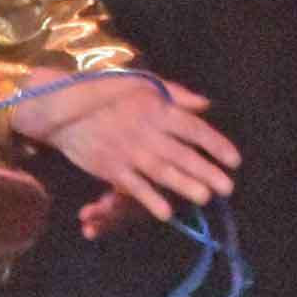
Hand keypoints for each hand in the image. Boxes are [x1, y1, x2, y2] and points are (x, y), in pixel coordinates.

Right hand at [11, 71, 237, 227]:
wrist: (62, 108)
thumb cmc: (104, 93)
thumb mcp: (141, 84)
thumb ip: (175, 94)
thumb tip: (206, 105)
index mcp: (157, 109)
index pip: (194, 128)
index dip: (216, 144)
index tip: (234, 160)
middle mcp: (147, 132)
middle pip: (183, 154)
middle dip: (208, 172)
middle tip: (227, 188)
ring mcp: (128, 152)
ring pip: (163, 172)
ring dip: (186, 186)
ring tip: (205, 198)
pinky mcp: (110, 168)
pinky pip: (135, 187)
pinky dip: (151, 200)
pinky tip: (166, 212)